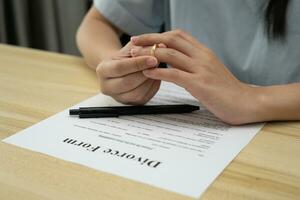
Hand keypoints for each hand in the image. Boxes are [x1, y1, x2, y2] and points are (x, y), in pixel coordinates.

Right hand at [96, 42, 160, 104]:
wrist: (121, 69)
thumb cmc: (125, 57)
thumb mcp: (129, 48)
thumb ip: (142, 46)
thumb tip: (159, 45)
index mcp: (103, 70)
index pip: (120, 68)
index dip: (137, 63)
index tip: (153, 58)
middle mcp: (107, 87)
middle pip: (127, 82)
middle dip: (145, 73)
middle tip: (158, 63)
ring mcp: (118, 97)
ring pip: (137, 93)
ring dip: (150, 81)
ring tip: (157, 69)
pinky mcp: (130, 103)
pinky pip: (143, 97)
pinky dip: (152, 87)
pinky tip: (155, 77)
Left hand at [131, 30, 257, 123]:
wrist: (246, 102)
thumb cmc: (227, 90)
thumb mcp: (210, 71)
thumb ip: (194, 63)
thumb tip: (175, 61)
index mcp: (204, 52)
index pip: (179, 35)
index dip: (160, 35)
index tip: (146, 38)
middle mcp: (202, 56)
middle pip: (171, 40)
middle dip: (149, 39)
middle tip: (133, 42)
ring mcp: (201, 69)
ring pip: (170, 54)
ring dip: (149, 54)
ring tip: (134, 56)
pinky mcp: (199, 84)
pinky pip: (174, 74)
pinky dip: (158, 72)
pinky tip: (147, 72)